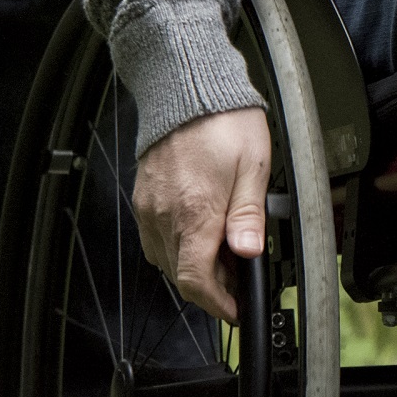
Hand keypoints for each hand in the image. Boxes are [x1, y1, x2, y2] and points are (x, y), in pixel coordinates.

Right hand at [133, 106, 271, 323]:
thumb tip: (250, 252)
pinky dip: (177, 246)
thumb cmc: (223, 120)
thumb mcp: (253, 165)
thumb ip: (249, 214)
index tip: (234, 308)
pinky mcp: (143, 198)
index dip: (217, 304)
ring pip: (167, 260)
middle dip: (211, 286)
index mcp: (195, 213)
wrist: (186, 88)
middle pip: (181, 275)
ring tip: (223, 253)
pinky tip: (199, 232)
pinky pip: (155, 238)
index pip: (196, 282)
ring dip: (193, 267)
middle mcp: (165, 216)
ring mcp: (150, 208)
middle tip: (238, 276)